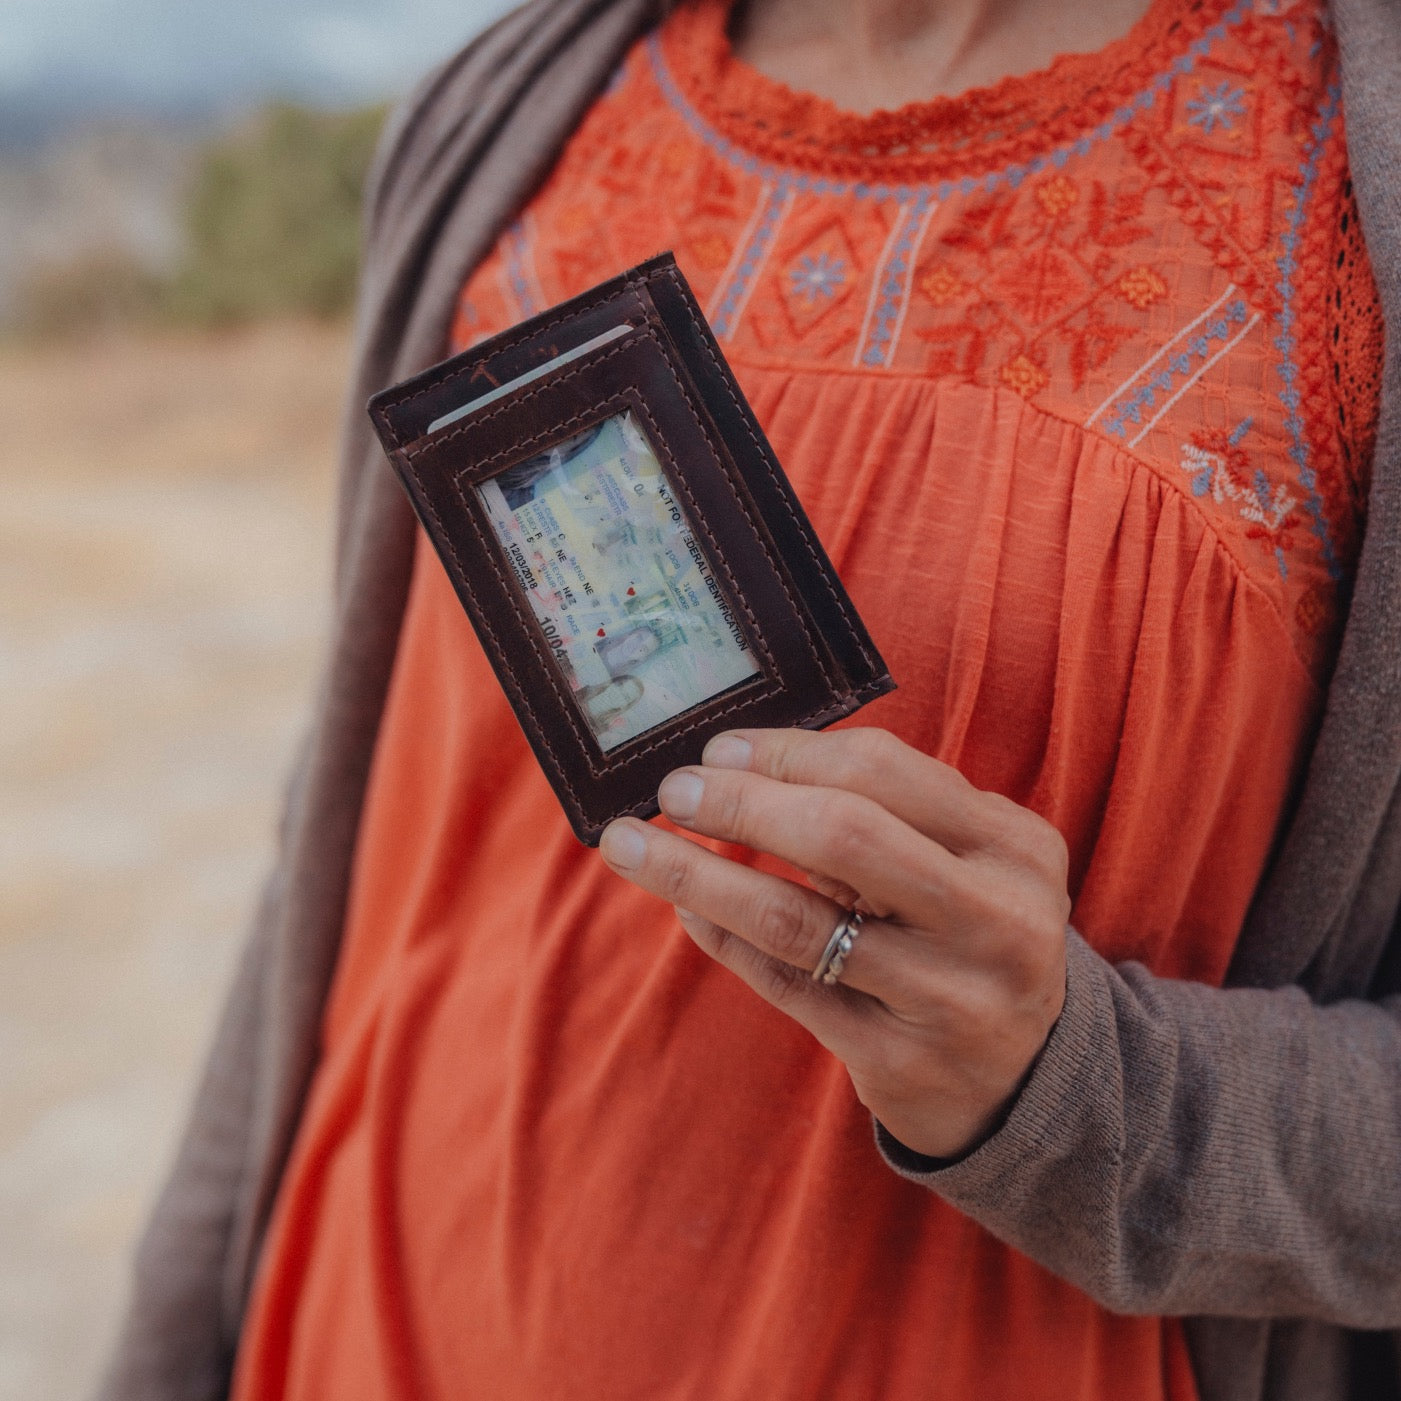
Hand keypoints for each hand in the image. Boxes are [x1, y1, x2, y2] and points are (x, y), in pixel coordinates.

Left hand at [598, 728, 1070, 1159]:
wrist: (1026, 1077)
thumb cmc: (971, 933)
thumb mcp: (969, 861)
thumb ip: (887, 810)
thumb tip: (741, 764)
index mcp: (1012, 846)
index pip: (884, 771)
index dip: (787, 753)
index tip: (718, 750)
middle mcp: (994, 918)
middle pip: (845, 836)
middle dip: (741, 804)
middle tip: (673, 791)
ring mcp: (948, 997)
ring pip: (796, 921)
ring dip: (698, 874)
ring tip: (635, 846)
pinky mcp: (898, 1060)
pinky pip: (785, 985)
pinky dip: (723, 937)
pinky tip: (687, 907)